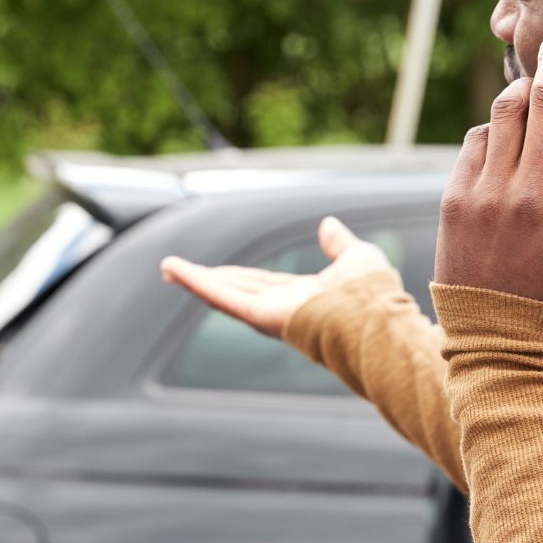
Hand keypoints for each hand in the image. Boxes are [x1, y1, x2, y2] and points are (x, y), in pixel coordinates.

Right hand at [160, 216, 392, 338]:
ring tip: (167, 268)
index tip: (217, 270)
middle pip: (236, 289)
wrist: (374, 318)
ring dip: (194, 280)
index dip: (238, 276)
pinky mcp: (259, 316)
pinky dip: (197, 283)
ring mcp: (268, 314)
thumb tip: (328, 224)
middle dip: (207, 280)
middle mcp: (281, 308)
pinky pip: (223, 297)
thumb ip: (339, 243)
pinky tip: (175, 270)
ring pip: (224, 293)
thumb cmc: (374, 295)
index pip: (262, 284)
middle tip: (177, 271)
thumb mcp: (357, 257)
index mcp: (302, 297)